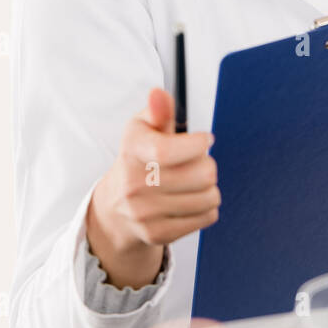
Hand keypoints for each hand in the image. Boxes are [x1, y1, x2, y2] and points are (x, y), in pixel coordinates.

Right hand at [86, 87, 219, 289]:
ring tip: (196, 182)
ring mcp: (144, 213)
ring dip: (210, 187)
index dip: (197, 144)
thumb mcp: (143, 129)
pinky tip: (192, 200)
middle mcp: (133, 184)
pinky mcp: (157, 234)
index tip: (205, 140)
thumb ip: (158, 111)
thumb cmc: (139, 159)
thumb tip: (158, 94)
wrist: (116, 208)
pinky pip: (206, 217)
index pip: (168, 150)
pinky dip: (207, 207)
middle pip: (201, 174)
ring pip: (209, 197)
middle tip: (198, 163)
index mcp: (131, 150)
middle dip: (208, 165)